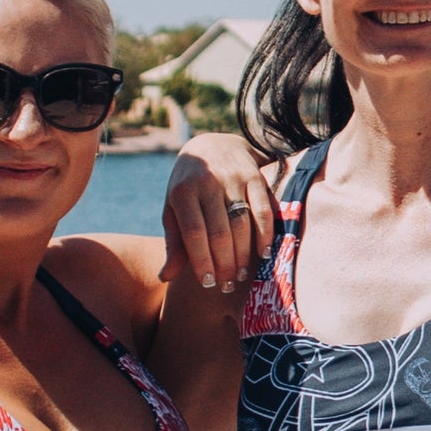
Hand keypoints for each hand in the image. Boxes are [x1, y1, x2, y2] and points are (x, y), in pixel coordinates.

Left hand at [160, 133, 275, 291]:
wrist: (212, 144)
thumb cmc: (188, 186)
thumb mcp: (173, 209)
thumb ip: (174, 242)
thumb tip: (165, 277)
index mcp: (183, 192)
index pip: (194, 233)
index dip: (202, 261)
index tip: (207, 283)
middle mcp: (208, 182)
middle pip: (220, 232)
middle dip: (225, 264)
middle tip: (227, 286)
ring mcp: (233, 178)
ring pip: (242, 224)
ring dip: (244, 255)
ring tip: (242, 275)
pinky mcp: (254, 176)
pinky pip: (263, 210)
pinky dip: (265, 234)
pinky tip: (263, 254)